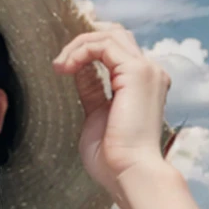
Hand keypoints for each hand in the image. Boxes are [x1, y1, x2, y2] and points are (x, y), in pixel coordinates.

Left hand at [53, 23, 171, 196]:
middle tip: (60, 59)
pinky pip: (104, 44)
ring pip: (110, 34)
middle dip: (84, 39)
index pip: (117, 50)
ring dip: (79, 45)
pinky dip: (81, 51)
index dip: (89, 47)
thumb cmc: (112, 159)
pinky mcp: (137, 71)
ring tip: (60, 66)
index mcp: (142, 85)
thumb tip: (78, 69)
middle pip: (116, 35)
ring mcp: (146, 70)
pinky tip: (66, 67)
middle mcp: (149, 73)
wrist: (129, 173)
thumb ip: (91, 89)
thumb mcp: (96, 115)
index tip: (63, 61)